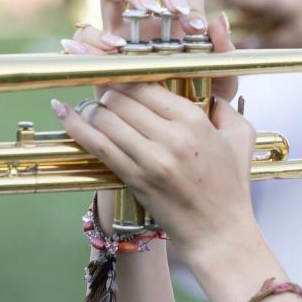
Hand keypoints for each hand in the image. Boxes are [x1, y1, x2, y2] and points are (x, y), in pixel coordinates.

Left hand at [52, 83, 259, 257]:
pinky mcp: (134, 178)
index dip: (125, 73)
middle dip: (107, 90)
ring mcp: (150, 159)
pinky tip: (61, 111)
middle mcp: (171, 136)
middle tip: (102, 90)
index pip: (147, 83)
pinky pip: (97, 145)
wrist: (219, 232)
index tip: (115, 69)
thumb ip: (226, 108)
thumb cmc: (231, 186)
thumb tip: (211, 94)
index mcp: (195, 120)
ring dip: (92, 109)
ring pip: (105, 117)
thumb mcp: (241, 138)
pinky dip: (76, 126)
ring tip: (88, 107)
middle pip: (121, 97)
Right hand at [63, 0, 238, 100]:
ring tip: (147, 11)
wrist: (172, 133)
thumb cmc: (201, 101)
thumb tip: (219, 19)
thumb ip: (224, 51)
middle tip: (175, 10)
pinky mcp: (99, 54)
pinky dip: (97, 37)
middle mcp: (147, 18)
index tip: (195, 25)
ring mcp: (120, 31)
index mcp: (179, 17)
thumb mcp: (222, 80)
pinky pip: (86, 34)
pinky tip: (115, 48)